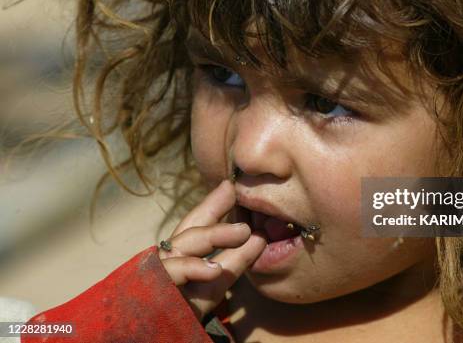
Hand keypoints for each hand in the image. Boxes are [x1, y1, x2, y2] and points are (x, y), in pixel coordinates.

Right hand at [157, 179, 265, 320]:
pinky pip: (170, 274)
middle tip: (244, 203)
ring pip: (181, 245)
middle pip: (190, 228)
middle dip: (216, 212)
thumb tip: (260, 237)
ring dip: (212, 236)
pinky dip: (192, 268)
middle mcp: (167, 256)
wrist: (158, 335)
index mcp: (181, 251)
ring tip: (243, 231)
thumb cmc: (184, 307)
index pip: (197, 221)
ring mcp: (157, 271)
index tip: (232, 185)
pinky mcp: (150, 289)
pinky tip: (214, 268)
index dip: (214, 203)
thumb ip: (235, 260)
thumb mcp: (216, 282)